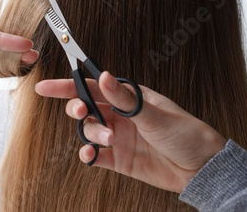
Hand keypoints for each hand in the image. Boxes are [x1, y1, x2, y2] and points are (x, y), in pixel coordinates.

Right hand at [35, 72, 226, 192]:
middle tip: (82, 112)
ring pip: (89, 130)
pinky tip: (91, 155)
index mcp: (128, 97)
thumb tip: (104, 76)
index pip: (92, 87)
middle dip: (77, 108)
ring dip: (91, 134)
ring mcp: (117, 136)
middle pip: (85, 107)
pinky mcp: (118, 158)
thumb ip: (125, 98)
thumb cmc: (186, 134)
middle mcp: (119, 115)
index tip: (45, 87)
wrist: (201, 169)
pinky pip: (94, 154)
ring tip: (107, 140)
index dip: (66, 86)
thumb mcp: (155, 113)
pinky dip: (88, 154)